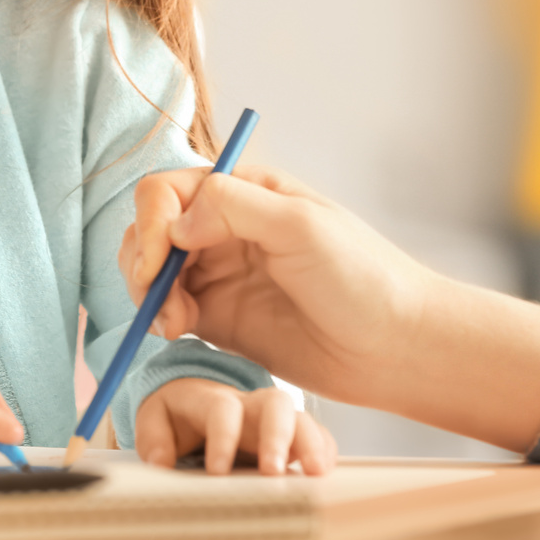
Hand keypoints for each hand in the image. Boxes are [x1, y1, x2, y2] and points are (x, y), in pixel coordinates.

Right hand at [120, 163, 432, 403]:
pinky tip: (174, 332)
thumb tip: (177, 224)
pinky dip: (157, 318)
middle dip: (143, 259)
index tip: (161, 262)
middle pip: (151, 227)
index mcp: (244, 192)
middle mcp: (224, 228)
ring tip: (171, 322)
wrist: (396, 349)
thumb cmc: (365, 279)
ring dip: (146, 292)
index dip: (155, 222)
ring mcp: (220, 274)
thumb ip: (234, 207)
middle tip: (156, 296)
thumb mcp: (302, 226)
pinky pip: (167, 310)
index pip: (169, 190)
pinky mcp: (218, 318)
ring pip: (151, 269)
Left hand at [135, 378, 335, 475]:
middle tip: (272, 473)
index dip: (222, 438)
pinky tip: (322, 474)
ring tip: (314, 475)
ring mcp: (273, 420)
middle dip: (277, 436)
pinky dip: (323, 452)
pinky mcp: (291, 436)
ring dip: (310, 445)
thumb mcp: (154, 419)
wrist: (197, 402)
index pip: (223, 410)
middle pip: (274, 403)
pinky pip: (317, 436)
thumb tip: (160, 462)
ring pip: (301, 419)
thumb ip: (153, 438)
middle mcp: (249, 405)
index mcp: (212, 399)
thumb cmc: (177, 415)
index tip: (216, 472)